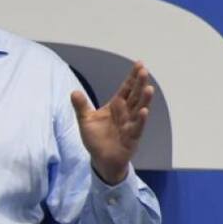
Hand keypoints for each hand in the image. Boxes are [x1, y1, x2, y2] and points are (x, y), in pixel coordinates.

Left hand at [70, 61, 153, 184]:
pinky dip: (140, 119)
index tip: (139, 64)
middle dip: (139, 83)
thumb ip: (81, 106)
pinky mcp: (132, 137)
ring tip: (149, 88)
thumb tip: (74, 92)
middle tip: (144, 71)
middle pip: (135, 95)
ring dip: (144, 100)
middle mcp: (126, 112)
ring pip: (139, 109)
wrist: (101, 159)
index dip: (132, 77)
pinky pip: (137, 127)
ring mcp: (130, 124)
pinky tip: (144, 111)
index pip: (126, 88)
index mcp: (117, 105)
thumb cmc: (96, 139)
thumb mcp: (85, 120)